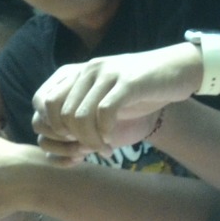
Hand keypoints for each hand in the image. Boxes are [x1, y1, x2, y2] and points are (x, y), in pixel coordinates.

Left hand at [33, 48, 195, 156]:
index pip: (43, 102)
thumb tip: (52, 140)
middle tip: (89, 151)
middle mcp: (88, 69)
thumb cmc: (139, 90)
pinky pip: (104, 114)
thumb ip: (80, 109)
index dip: (52, 129)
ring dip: (90, 141)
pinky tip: (111, 142)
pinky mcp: (128, 83)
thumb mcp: (103, 95)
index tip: (72, 143)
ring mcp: (107, 74)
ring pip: (80, 117)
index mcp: (77, 72)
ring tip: (103, 149)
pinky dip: (104, 134)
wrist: (177, 70)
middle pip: (60, 115)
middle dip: (72, 140)